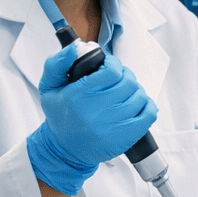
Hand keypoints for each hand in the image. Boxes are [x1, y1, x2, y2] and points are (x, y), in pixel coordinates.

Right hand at [26, 44, 157, 194]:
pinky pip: (149, 114)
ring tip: (125, 92)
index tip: (110, 66)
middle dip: (126, 76)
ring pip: (140, 96)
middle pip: (128, 82)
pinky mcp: (126, 137)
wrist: (65, 149)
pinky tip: (137, 105)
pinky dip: (147, 106)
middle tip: (119, 79)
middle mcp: (97, 110)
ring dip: (135, 90)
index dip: (114, 64)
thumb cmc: (60, 116)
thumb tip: (73, 47)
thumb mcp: (48, 87)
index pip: (111, 71)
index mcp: (79, 95)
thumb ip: (57, 64)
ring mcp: (114, 125)